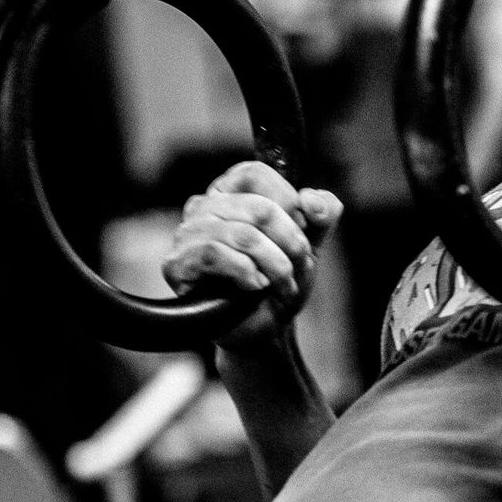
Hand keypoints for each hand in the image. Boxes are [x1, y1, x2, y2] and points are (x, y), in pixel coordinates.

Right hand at [161, 161, 342, 349]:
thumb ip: (323, 213)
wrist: (264, 328)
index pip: (255, 174)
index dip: (288, 202)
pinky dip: (246, 272)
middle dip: (291, 243)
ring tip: (279, 283)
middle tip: (297, 268)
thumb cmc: (280, 279)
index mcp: (232, 191)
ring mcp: (187, 233)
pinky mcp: (177, 263)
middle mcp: (204, 206)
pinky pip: (213, 254)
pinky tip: (255, 286)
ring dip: (274, 265)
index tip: (300, 231)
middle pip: (258, 208)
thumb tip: (310, 199)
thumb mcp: (311, 242)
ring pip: (243, 234)